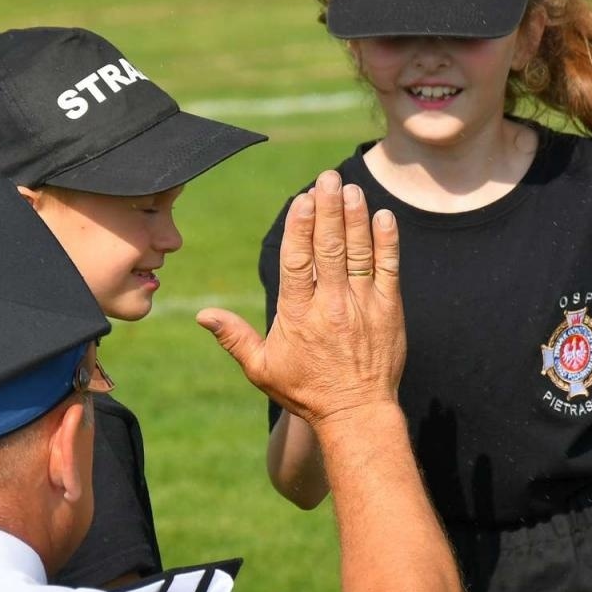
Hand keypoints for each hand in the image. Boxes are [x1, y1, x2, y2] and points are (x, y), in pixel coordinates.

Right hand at [199, 170, 403, 426]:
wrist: (357, 413)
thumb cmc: (306, 392)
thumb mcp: (262, 369)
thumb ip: (234, 338)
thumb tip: (202, 315)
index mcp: (298, 315)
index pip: (297, 262)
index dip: (299, 228)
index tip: (300, 200)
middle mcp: (331, 306)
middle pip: (328, 248)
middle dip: (328, 209)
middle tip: (327, 178)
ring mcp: (362, 306)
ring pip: (358, 252)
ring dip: (355, 217)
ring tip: (350, 189)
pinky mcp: (389, 310)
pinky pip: (388, 268)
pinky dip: (386, 241)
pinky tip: (383, 216)